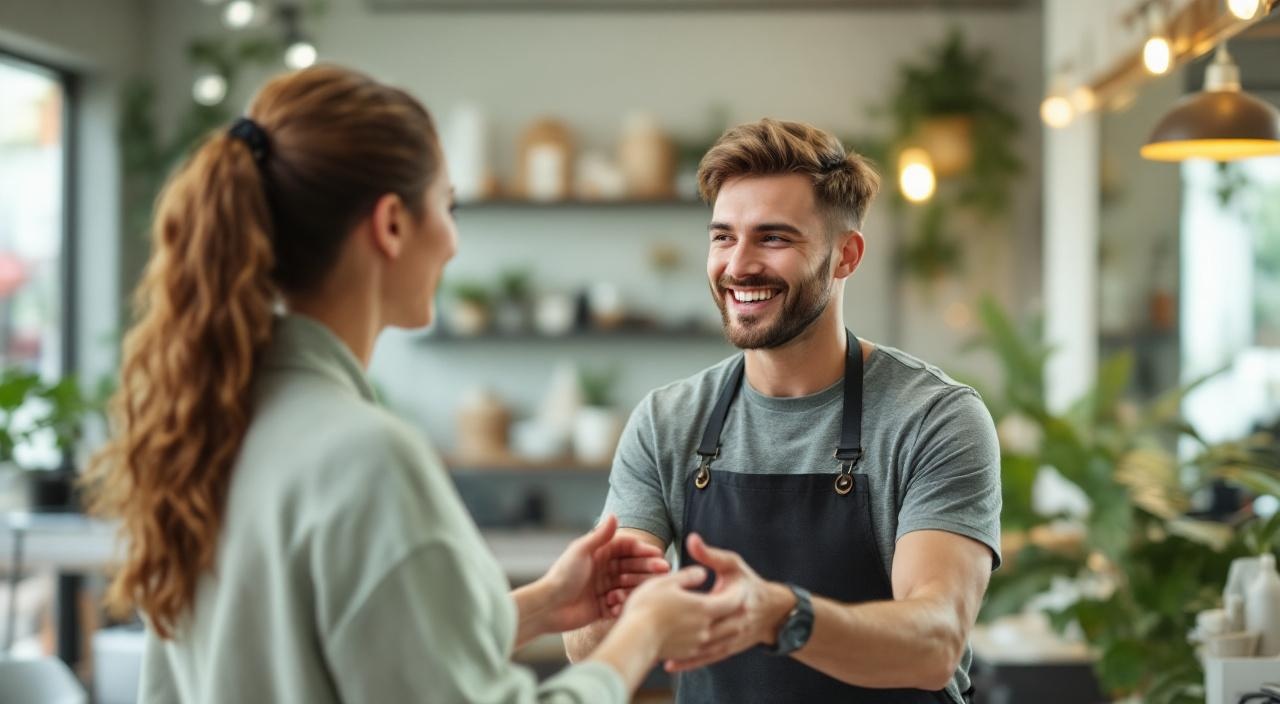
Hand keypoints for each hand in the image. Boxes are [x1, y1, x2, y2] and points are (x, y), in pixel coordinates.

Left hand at [537, 515, 669, 633]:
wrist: (548, 607)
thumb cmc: (563, 576)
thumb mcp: (581, 551)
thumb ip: (600, 536)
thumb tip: (614, 515)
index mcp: (599, 553)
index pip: (626, 547)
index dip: (642, 549)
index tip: (657, 553)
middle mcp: (603, 569)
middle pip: (632, 566)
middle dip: (647, 567)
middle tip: (664, 570)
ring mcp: (604, 588)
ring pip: (629, 585)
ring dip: (635, 587)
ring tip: (639, 590)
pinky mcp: (602, 607)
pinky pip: (620, 604)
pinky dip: (622, 604)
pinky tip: (617, 605)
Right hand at [622, 565, 746, 660]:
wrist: (634, 639)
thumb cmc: (647, 607)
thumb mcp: (667, 582)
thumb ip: (688, 576)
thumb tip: (702, 573)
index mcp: (704, 608)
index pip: (732, 602)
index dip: (738, 594)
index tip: (739, 587)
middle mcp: (706, 629)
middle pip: (734, 623)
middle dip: (739, 614)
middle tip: (741, 606)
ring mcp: (697, 644)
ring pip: (724, 639)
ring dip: (730, 630)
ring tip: (730, 623)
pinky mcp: (686, 654)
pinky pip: (708, 651)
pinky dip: (713, 644)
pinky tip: (707, 640)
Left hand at [662, 533, 793, 672]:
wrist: (772, 610)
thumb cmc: (748, 583)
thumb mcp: (732, 565)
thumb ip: (711, 555)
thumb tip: (691, 539)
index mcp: (733, 599)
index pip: (708, 604)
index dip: (685, 607)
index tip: (662, 606)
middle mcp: (733, 622)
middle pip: (703, 630)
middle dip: (678, 634)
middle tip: (649, 633)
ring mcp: (730, 639)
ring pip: (703, 649)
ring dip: (680, 652)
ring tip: (654, 651)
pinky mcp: (727, 649)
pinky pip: (706, 658)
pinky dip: (688, 663)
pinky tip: (669, 665)